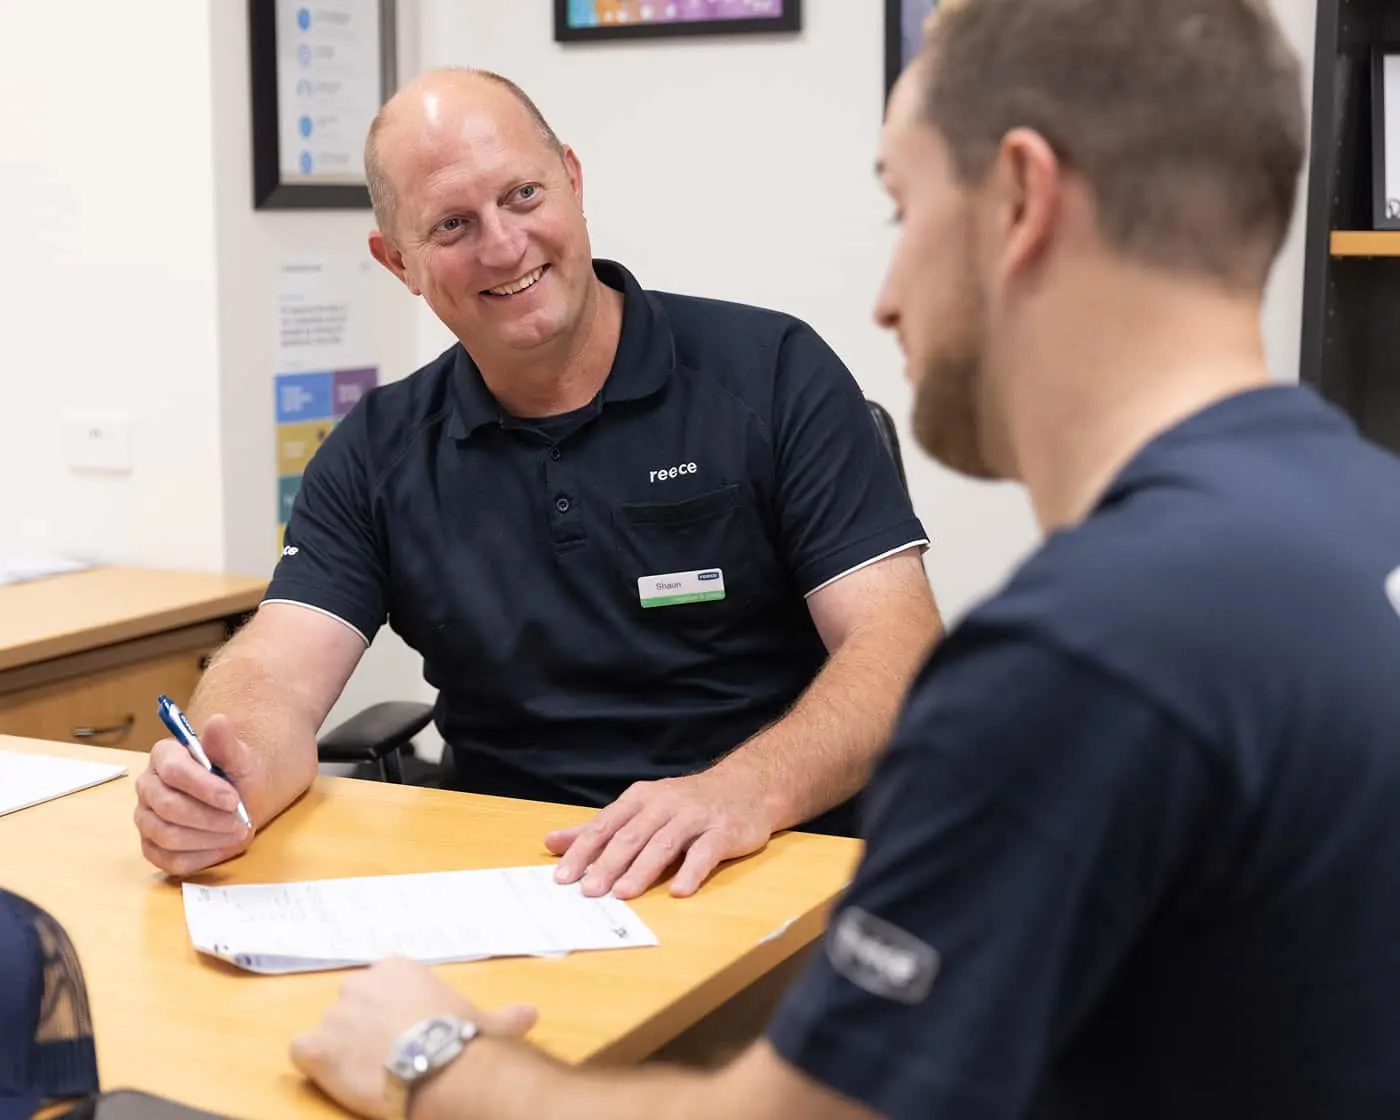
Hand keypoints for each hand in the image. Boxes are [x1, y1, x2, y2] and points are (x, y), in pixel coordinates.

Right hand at [133, 713, 253, 876]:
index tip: (233, 799)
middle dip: (208, 818)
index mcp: (164, 756)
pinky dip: (200, 857)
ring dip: (207, 838)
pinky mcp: (151, 846)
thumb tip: (218, 721)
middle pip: (168, 807)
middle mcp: (147, 786)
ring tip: (236, 832)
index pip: (174, 772)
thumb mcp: (239, 758)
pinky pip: (168, 859)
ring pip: (167, 836)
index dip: (204, 788)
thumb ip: (226, 744)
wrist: (239, 800)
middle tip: (240, 822)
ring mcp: (145, 818)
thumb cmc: (235, 775)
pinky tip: (221, 846)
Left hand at [290, 957, 536, 1119]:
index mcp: (396, 969)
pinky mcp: (314, 1047)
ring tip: (366, 1075)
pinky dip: (315, 1066)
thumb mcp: (484, 1021)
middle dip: (361, 1027)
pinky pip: (303, 1053)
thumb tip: (532, 1014)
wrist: (438, 1065)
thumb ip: (502, 1016)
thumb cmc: (463, 1037)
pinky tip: (335, 1079)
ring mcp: (334, 1014)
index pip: (381, 986)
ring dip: (340, 1050)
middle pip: (350, 1005)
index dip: (390, 1013)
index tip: (406, 1034)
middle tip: (386, 1056)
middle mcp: (359, 983)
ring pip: (328, 1031)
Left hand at [545, 769, 772, 899]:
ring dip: (643, 869)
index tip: (563, 877)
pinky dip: (691, 871)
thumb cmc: (687, 803)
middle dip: (608, 863)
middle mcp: (665, 804)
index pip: (605, 825)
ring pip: (664, 843)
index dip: (583, 850)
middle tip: (589, 891)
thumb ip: (598, 828)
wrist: (747, 786)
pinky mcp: (723, 832)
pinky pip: (705, 852)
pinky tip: (678, 891)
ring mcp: (695, 817)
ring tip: (623, 893)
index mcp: (641, 798)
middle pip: (632, 835)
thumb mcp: (640, 808)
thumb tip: (551, 842)